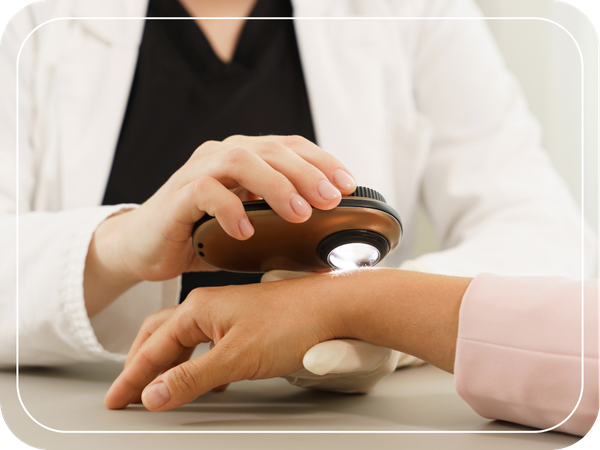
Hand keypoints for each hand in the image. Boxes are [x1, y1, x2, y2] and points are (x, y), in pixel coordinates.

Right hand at [84, 135, 355, 314]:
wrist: (144, 247)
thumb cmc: (201, 236)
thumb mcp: (248, 231)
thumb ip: (278, 232)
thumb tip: (325, 257)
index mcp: (245, 159)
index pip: (289, 147)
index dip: (322, 161)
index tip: (349, 185)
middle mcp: (223, 155)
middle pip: (271, 150)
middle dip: (306, 173)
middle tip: (330, 199)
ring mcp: (199, 172)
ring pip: (241, 162)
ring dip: (275, 186)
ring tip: (298, 214)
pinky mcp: (178, 195)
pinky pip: (205, 192)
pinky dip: (230, 209)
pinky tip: (245, 232)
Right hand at [104, 269, 468, 410]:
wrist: (338, 307)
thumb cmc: (293, 324)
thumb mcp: (236, 358)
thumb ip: (192, 378)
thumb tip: (152, 394)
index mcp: (199, 309)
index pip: (153, 347)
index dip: (132, 376)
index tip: (116, 398)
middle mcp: (210, 306)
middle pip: (161, 335)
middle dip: (140, 364)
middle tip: (125, 392)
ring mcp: (230, 313)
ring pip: (185, 338)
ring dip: (166, 362)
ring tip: (154, 386)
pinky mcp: (247, 322)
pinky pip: (207, 342)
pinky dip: (193, 361)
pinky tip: (203, 378)